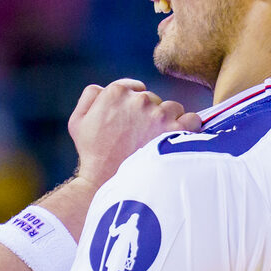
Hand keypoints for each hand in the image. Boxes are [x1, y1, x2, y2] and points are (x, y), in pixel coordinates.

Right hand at [68, 78, 199, 188]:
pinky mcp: (175, 130)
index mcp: (115, 92)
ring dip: (168, 121)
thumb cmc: (91, 154)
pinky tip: (178, 141)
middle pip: (154, 99)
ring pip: (173, 108)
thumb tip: (106, 88)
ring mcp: (159, 114)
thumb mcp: (78, 121)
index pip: (135, 87)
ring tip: (158, 140)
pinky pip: (192, 120)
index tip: (133, 122)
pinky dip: (188, 129)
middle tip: (142, 136)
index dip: (134, 104)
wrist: (105, 183)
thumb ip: (91, 96)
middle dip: (150, 114)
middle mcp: (139, 99)